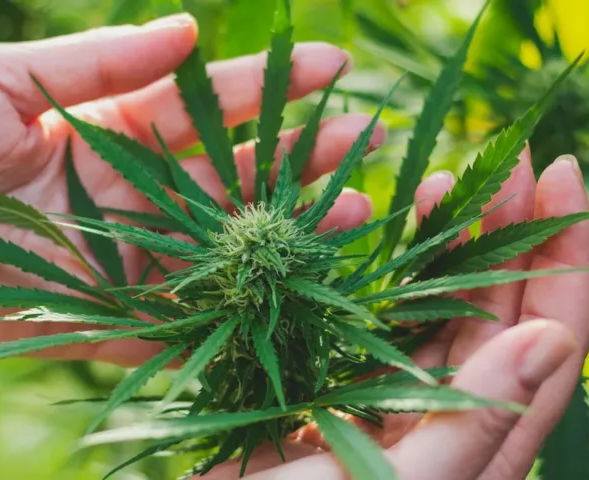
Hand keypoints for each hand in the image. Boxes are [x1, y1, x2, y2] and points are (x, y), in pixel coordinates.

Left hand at [0, 13, 382, 364]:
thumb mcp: (6, 77)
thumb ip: (102, 58)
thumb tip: (192, 27)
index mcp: (108, 131)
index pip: (207, 105)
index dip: (270, 85)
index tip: (332, 66)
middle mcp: (130, 195)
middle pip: (231, 173)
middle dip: (300, 156)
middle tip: (366, 141)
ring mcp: (127, 258)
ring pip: (224, 243)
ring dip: (289, 229)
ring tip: (355, 213)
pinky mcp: (108, 319)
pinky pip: (182, 313)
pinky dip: (236, 302)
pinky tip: (295, 287)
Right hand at [200, 151, 588, 479]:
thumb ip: (472, 429)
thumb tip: (553, 340)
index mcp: (480, 441)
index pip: (552, 337)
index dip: (564, 255)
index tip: (555, 173)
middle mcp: (449, 410)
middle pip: (502, 308)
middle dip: (508, 228)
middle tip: (501, 160)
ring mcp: (398, 389)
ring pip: (446, 303)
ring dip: (454, 240)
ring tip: (443, 182)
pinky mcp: (350, 377)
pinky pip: (390, 313)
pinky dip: (395, 268)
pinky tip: (392, 231)